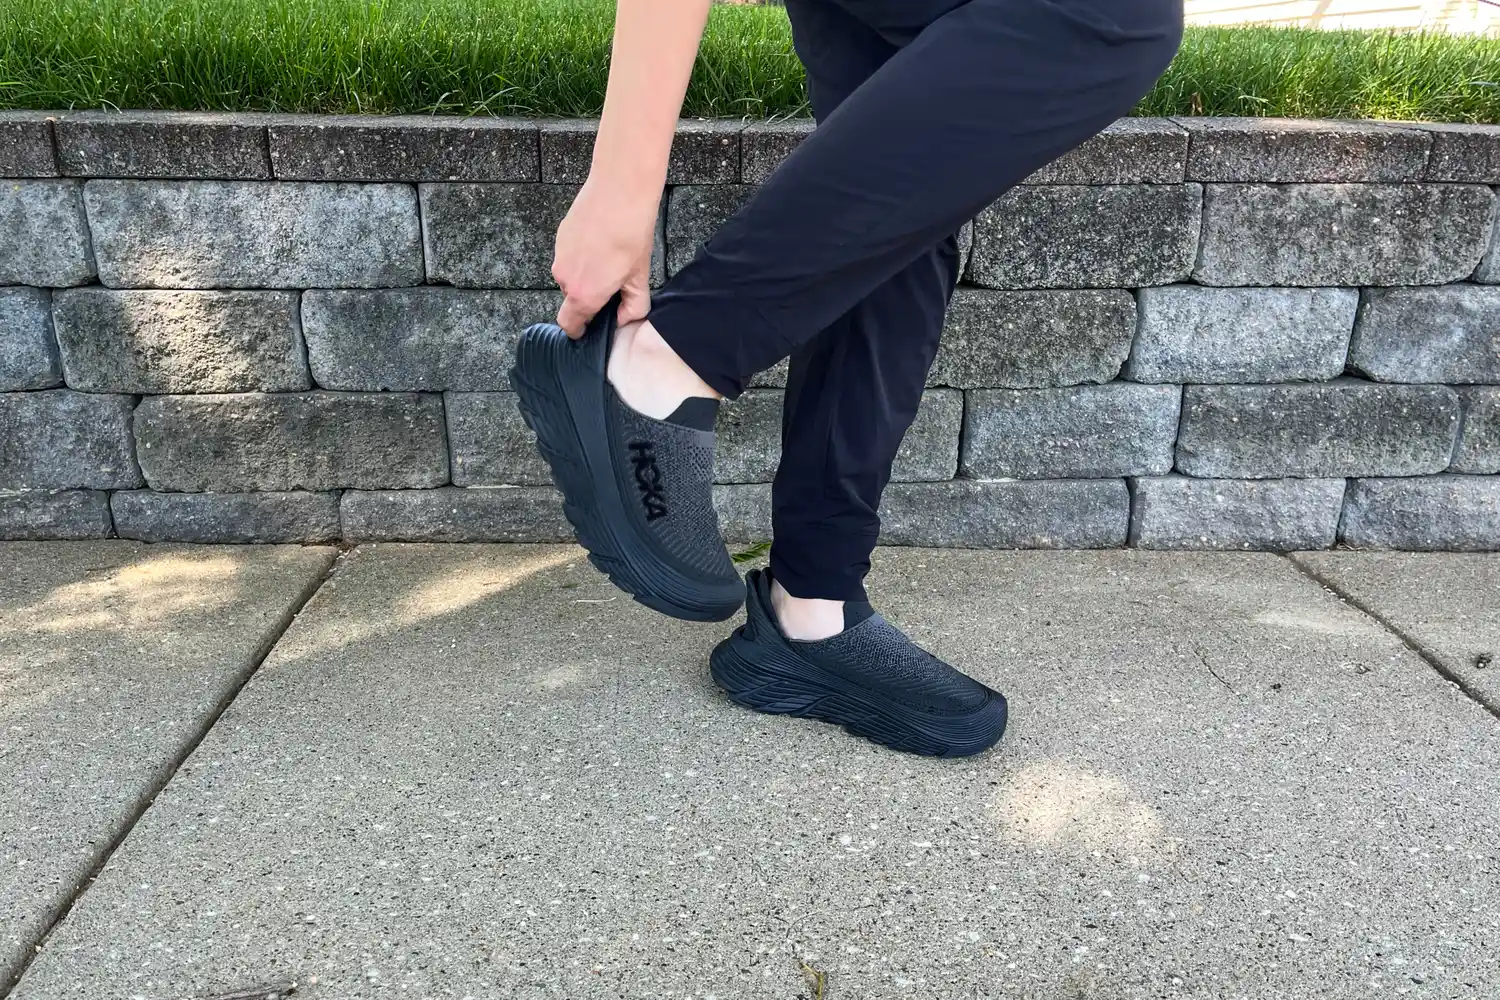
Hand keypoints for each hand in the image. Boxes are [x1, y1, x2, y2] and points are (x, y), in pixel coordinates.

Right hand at [552, 178, 658, 336]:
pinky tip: (602, 240)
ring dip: (586, 273)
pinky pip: (570, 255)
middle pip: (573, 298)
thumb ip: (633, 306)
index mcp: (583, 294)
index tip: (588, 328)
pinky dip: (582, 254)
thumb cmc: (631, 234)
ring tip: (611, 257)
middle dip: (590, 295)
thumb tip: (625, 319)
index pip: (569, 324)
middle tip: (615, 281)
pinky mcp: (560, 235)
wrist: (619, 189)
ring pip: (571, 275)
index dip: (579, 329)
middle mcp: (565, 278)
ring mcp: (560, 255)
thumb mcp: (639, 276)